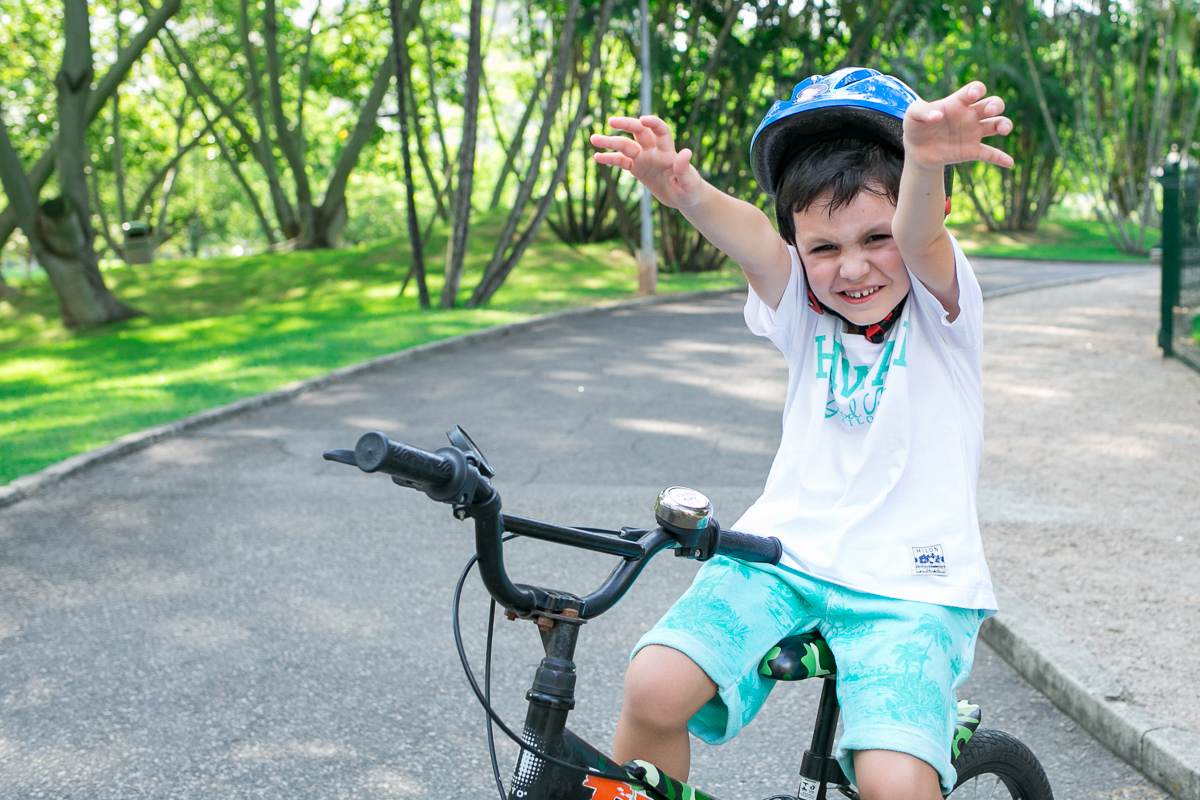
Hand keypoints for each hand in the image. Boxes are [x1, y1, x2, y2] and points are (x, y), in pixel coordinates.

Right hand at [590, 115, 704, 208]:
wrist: (683, 197)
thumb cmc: (690, 190)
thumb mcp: (690, 184)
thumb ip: (685, 169)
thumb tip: (685, 152)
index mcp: (668, 152)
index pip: (661, 131)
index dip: (654, 123)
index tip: (643, 119)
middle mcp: (654, 151)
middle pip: (639, 132)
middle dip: (626, 124)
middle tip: (611, 121)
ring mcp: (644, 159)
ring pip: (625, 146)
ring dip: (610, 142)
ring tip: (593, 139)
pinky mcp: (637, 169)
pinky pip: (621, 161)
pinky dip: (610, 159)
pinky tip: (597, 157)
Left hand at [903, 81, 1013, 170]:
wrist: (916, 150)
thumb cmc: (916, 126)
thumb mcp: (912, 114)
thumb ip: (922, 110)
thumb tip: (937, 116)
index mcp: (957, 103)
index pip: (974, 90)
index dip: (977, 90)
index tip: (973, 95)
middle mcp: (969, 115)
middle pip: (992, 104)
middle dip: (995, 105)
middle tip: (989, 111)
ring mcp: (972, 133)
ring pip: (996, 125)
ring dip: (1004, 124)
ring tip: (1003, 129)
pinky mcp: (971, 151)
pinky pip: (990, 154)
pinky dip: (1000, 158)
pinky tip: (1009, 162)